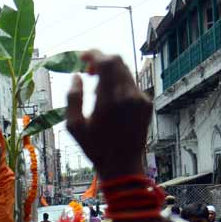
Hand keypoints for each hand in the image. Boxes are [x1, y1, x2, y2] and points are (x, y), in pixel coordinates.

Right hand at [65, 50, 151, 179]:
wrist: (124, 167)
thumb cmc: (96, 149)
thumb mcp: (75, 126)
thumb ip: (73, 97)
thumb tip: (77, 76)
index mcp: (110, 100)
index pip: (105, 62)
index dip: (93, 54)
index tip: (83, 57)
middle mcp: (129, 96)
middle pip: (117, 61)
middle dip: (102, 60)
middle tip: (89, 71)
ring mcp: (141, 100)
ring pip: (126, 72)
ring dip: (111, 72)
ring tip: (98, 88)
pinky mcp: (147, 105)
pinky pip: (133, 85)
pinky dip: (120, 84)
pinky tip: (112, 101)